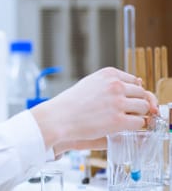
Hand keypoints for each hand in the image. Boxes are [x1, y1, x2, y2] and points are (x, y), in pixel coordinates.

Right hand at [31, 67, 157, 150]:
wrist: (58, 117)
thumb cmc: (72, 103)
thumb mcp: (91, 83)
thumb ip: (111, 83)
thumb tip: (138, 84)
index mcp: (109, 74)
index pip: (135, 82)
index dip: (132, 94)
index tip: (124, 101)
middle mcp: (115, 85)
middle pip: (142, 94)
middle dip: (136, 104)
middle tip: (124, 113)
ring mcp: (117, 102)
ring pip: (144, 108)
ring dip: (137, 115)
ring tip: (123, 120)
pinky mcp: (118, 120)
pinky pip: (139, 122)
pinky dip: (135, 126)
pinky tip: (123, 127)